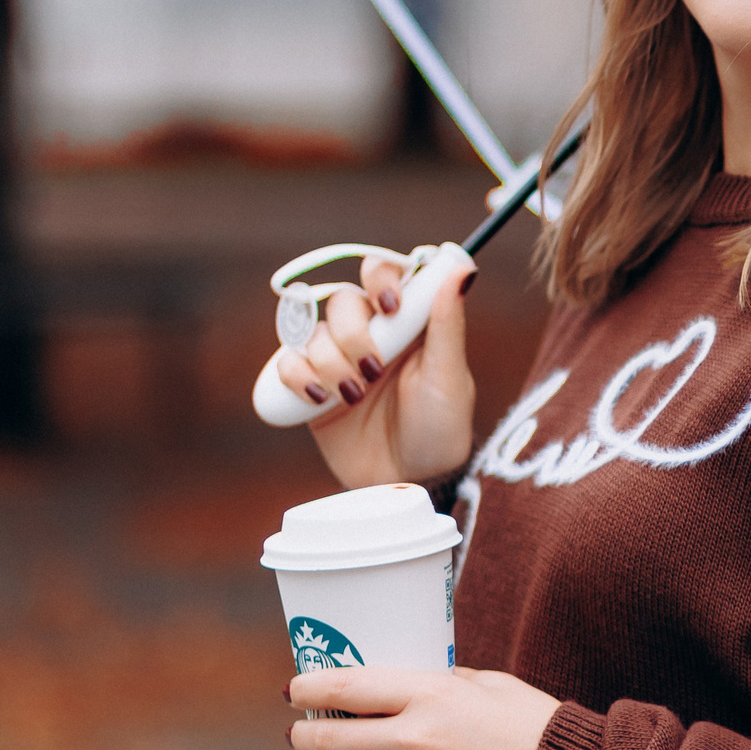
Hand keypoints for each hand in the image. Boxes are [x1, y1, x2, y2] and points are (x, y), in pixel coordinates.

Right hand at [275, 251, 476, 488]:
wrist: (406, 480)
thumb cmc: (439, 427)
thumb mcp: (449, 378)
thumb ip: (448, 324)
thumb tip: (463, 269)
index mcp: (407, 320)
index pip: (384, 272)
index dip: (380, 277)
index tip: (390, 306)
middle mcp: (370, 331)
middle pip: (343, 300)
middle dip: (353, 334)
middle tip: (374, 371)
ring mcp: (338, 357)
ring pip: (314, 331)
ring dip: (330, 362)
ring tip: (353, 395)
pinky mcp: (310, 386)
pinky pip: (287, 361)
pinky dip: (297, 375)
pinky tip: (317, 398)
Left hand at [289, 665, 562, 749]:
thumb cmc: (531, 722)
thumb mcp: (487, 683)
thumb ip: (440, 682)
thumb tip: (399, 685)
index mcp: (432, 695)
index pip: (350, 686)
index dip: (310, 687)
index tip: (293, 690)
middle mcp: (418, 741)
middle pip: (335, 738)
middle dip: (305, 736)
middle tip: (298, 735)